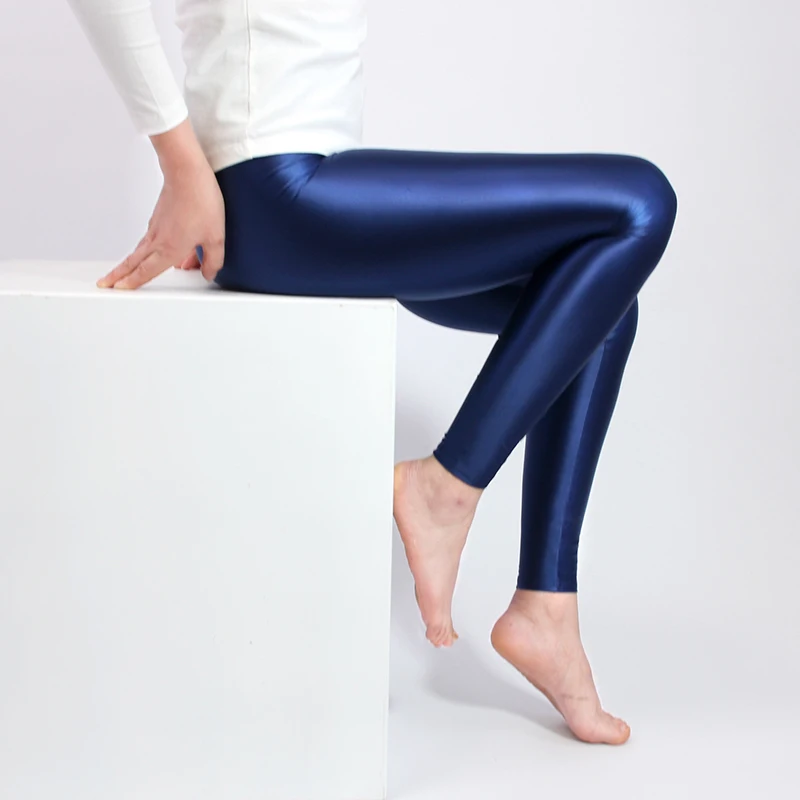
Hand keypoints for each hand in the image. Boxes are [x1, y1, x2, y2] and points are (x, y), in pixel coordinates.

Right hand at [97, 120, 224, 289]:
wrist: (186, 171)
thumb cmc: (200, 200)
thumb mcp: (216, 237)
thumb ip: (213, 259)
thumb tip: (209, 273)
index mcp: (170, 249)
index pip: (147, 272)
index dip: (133, 282)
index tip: (120, 289)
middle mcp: (158, 240)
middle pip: (134, 262)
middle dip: (119, 275)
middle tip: (105, 284)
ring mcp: (156, 227)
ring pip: (140, 251)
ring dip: (129, 263)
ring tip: (121, 273)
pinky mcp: (159, 217)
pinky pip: (150, 239)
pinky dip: (147, 250)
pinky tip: (153, 253)